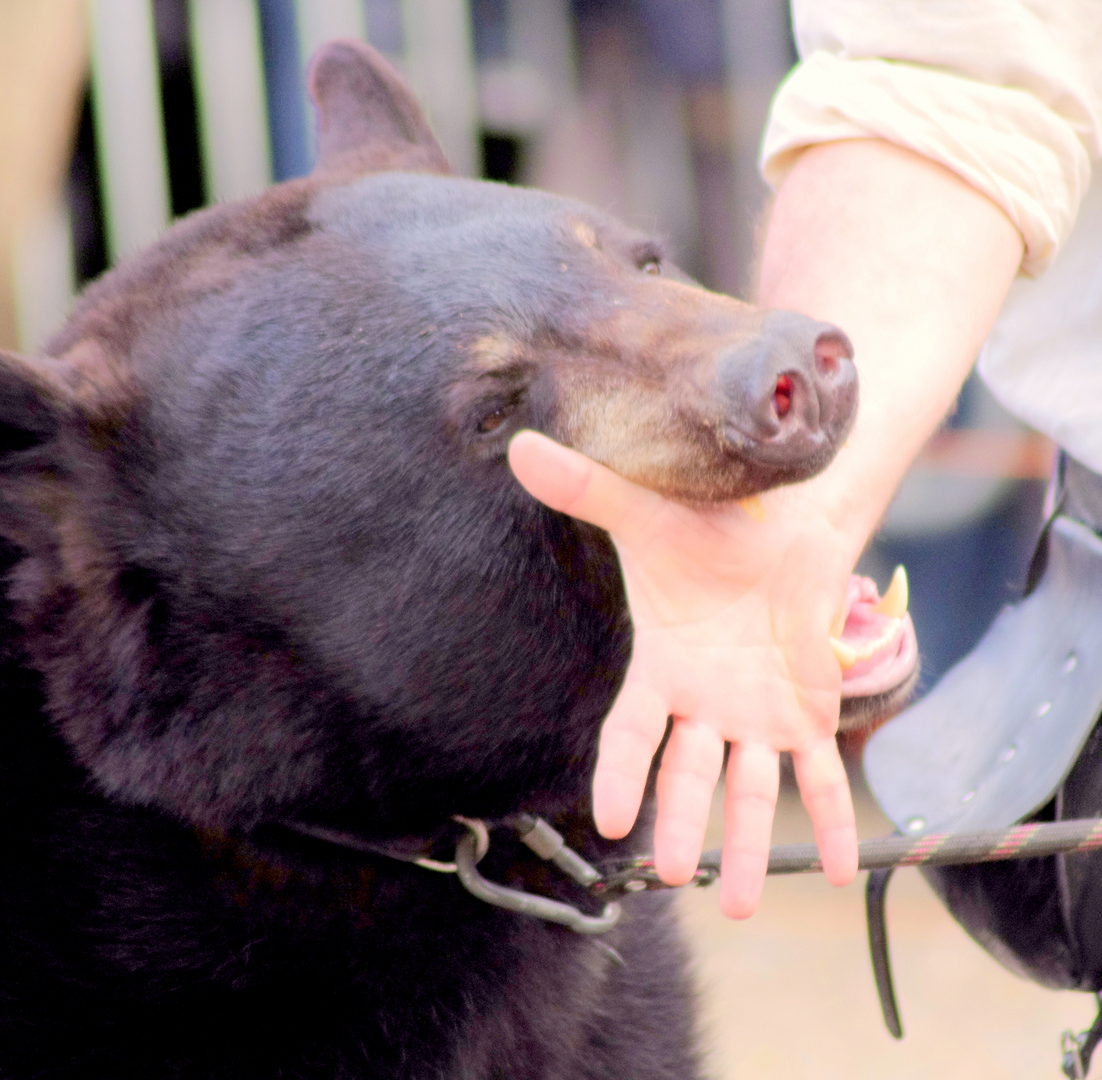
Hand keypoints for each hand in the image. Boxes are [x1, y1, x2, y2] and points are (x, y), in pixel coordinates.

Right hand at [508, 430, 858, 917]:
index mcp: (665, 669)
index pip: (634, 732)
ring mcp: (757, 717)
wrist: (784, 527)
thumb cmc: (708, 530)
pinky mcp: (808, 716)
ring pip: (750, 790)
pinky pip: (819, 777)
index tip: (608, 820)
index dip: (621, 773)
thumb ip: (587, 490)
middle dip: (682, 824)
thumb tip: (520, 446)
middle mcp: (706, 705)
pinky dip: (830, 819)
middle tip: (674, 875)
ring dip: (747, 846)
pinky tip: (838, 868)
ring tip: (737, 902)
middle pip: (690, 775)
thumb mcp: (648, 515)